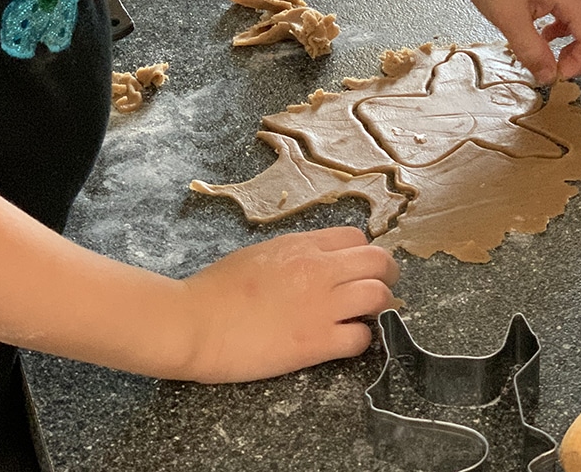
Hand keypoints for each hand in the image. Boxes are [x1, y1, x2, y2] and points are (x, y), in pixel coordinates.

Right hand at [177, 227, 398, 382]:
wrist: (194, 322)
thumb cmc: (212, 289)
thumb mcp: (258, 254)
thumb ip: (292, 255)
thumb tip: (311, 262)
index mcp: (301, 246)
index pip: (355, 239)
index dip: (361, 255)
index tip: (357, 269)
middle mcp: (319, 269)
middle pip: (378, 262)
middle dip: (386, 275)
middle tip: (380, 290)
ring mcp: (321, 306)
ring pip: (379, 296)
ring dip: (380, 307)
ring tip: (367, 317)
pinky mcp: (316, 342)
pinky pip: (360, 338)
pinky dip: (360, 341)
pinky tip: (344, 342)